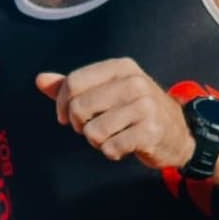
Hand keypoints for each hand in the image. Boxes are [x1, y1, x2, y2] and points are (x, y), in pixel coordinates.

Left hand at [47, 55, 199, 174]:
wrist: (179, 133)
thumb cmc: (135, 110)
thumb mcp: (107, 91)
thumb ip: (72, 85)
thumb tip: (39, 80)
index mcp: (121, 67)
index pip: (73, 82)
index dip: (62, 105)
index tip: (67, 118)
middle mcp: (134, 82)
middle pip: (80, 108)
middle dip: (80, 126)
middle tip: (93, 129)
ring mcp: (145, 106)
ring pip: (93, 131)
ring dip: (97, 142)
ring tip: (112, 137)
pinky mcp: (151, 131)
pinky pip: (110, 148)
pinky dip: (112, 152)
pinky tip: (125, 146)